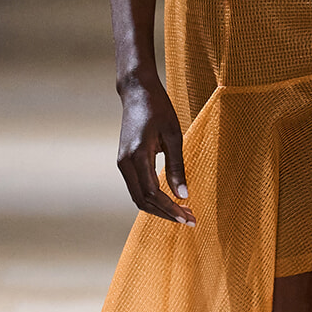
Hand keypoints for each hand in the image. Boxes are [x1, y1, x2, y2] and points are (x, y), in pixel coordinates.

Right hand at [117, 77, 194, 226]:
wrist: (137, 91)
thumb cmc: (158, 108)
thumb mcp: (174, 135)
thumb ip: (177, 166)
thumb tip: (183, 195)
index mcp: (137, 155)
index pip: (153, 193)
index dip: (170, 209)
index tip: (188, 218)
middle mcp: (124, 163)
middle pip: (143, 201)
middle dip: (166, 213)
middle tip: (189, 220)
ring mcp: (121, 163)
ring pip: (138, 197)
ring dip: (159, 208)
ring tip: (182, 212)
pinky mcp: (124, 161)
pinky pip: (137, 187)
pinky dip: (152, 198)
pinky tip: (170, 200)